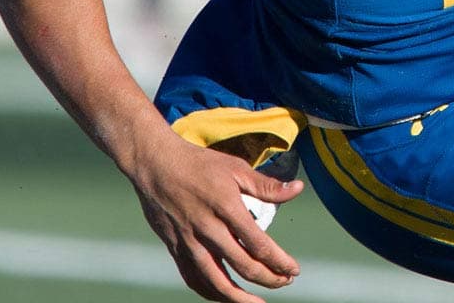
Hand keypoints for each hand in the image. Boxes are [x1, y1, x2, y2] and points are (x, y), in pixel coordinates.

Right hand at [127, 133, 304, 302]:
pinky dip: (210, 292)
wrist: (155, 165)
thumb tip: (298, 189)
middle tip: (285, 282)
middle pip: (242, 265)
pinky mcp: (175, 247)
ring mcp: (189, 241)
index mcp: (226, 207)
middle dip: (268, 278)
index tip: (294, 270)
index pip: (258, 243)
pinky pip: (193, 278)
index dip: (279, 261)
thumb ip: (267, 185)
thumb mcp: (236, 167)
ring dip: (239, 297)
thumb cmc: (199, 164)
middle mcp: (207, 228)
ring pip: (216, 280)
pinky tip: (225, 296)